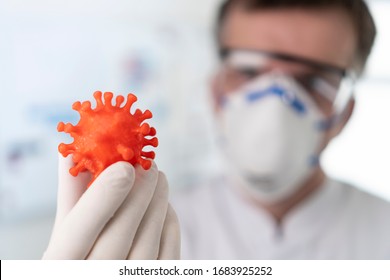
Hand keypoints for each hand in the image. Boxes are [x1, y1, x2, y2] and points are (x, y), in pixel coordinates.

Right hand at [42, 154, 179, 259]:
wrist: (102, 275)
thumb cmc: (81, 255)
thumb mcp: (66, 233)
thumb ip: (70, 198)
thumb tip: (71, 154)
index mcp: (59, 266)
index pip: (77, 233)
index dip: (102, 198)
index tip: (124, 166)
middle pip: (117, 239)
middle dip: (138, 196)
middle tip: (149, 165)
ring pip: (146, 245)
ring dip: (157, 204)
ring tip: (159, 177)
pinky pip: (167, 257)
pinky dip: (168, 225)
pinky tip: (164, 205)